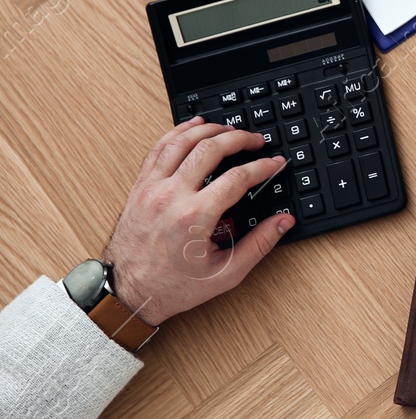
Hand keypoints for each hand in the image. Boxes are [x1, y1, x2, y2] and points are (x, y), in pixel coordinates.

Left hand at [101, 118, 295, 325]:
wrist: (129, 291)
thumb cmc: (173, 285)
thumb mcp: (226, 273)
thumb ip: (259, 244)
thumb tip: (284, 222)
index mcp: (195, 217)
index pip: (237, 178)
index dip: (262, 167)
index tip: (275, 163)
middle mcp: (171, 197)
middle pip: (210, 149)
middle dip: (239, 138)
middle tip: (256, 140)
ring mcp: (152, 189)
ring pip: (182, 142)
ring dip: (209, 130)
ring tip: (228, 128)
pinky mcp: (140, 188)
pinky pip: (158, 149)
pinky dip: (177, 133)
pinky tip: (192, 127)